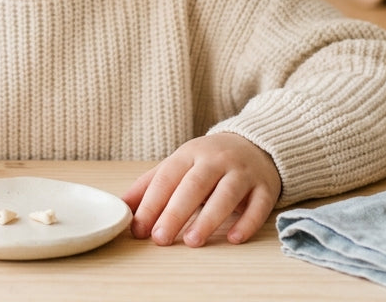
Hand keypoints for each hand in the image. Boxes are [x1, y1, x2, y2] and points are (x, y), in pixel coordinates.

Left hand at [122, 133, 281, 246]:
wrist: (256, 144)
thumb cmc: (208, 161)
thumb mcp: (178, 165)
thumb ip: (149, 185)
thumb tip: (121, 207)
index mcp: (190, 154)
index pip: (167, 177)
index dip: (151, 204)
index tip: (139, 229)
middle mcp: (216, 160)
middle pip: (194, 186)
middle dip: (175, 213)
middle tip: (160, 239)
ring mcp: (243, 172)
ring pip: (226, 194)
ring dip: (209, 219)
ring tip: (192, 242)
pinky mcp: (265, 186)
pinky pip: (258, 205)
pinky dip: (247, 222)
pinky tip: (233, 239)